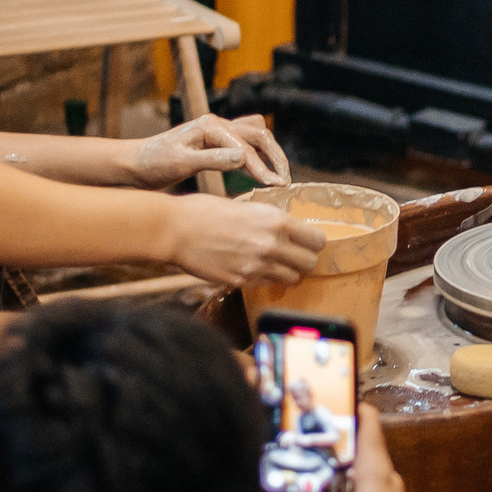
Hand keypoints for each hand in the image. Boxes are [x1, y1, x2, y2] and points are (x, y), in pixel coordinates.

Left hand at [132, 114, 289, 189]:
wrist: (134, 164)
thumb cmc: (152, 163)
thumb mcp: (180, 163)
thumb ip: (211, 159)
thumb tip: (244, 158)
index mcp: (210, 126)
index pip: (245, 147)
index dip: (262, 167)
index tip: (276, 186)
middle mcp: (218, 124)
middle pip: (260, 135)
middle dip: (276, 156)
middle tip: (286, 181)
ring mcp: (219, 132)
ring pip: (257, 136)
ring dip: (272, 154)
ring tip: (281, 178)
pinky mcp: (217, 143)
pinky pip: (247, 144)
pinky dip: (260, 156)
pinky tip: (265, 174)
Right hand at [171, 199, 325, 287]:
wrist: (174, 229)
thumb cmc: (206, 211)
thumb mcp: (247, 207)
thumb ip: (271, 221)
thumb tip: (289, 231)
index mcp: (276, 222)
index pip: (317, 241)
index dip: (314, 242)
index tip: (308, 243)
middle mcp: (271, 246)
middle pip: (309, 263)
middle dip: (304, 260)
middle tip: (294, 256)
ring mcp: (255, 267)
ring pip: (291, 278)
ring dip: (287, 272)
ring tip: (274, 263)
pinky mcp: (240, 281)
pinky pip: (265, 284)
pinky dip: (264, 278)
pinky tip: (253, 267)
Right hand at [289, 408, 436, 491]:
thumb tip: (295, 490)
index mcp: (376, 472)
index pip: (370, 424)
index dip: (352, 406)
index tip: (329, 397)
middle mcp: (386, 477)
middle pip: (361, 444)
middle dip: (335, 436)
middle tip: (305, 429)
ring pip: (360, 467)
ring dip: (337, 463)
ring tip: (308, 459)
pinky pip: (361, 486)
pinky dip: (343, 483)